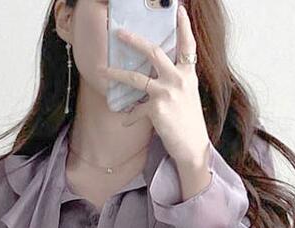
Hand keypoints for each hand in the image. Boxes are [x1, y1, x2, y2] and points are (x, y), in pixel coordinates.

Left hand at [98, 3, 209, 167]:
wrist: (193, 147)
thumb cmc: (189, 123)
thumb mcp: (186, 97)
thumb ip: (174, 82)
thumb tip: (155, 78)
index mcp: (188, 75)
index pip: (188, 46)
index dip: (184, 27)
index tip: (179, 9)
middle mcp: (178, 80)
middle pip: (154, 53)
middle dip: (135, 41)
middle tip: (119, 32)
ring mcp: (167, 93)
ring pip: (136, 78)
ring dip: (116, 74)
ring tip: (101, 70)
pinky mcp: (157, 109)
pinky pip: (136, 110)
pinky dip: (130, 117)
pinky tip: (125, 121)